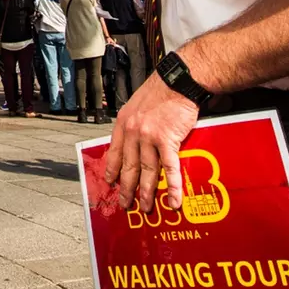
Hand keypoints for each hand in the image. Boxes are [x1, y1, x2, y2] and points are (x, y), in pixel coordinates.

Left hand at [102, 74, 200, 212]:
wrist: (178, 81)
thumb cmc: (161, 90)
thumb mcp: (137, 104)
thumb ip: (133, 122)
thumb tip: (135, 138)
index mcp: (124, 123)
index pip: (114, 152)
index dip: (112, 170)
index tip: (110, 183)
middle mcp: (133, 132)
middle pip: (128, 167)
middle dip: (127, 188)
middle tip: (125, 204)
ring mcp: (149, 137)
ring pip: (147, 172)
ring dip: (147, 193)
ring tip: (147, 208)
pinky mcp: (167, 140)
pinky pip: (170, 168)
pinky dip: (172, 187)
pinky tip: (173, 200)